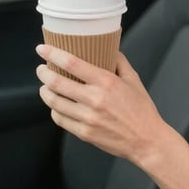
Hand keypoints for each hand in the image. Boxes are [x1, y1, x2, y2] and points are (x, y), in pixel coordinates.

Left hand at [36, 44, 170, 164]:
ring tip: (45, 87)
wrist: (147, 141)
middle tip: (42, 69)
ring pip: (54, 102)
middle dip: (43, 73)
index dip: (53, 54)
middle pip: (56, 83)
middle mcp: (94, 99)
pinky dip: (54, 110)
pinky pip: (60, 119)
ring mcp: (87, 118)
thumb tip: (108, 48)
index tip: (42, 49)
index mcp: (106, 82)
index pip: (72, 64)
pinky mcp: (84, 133)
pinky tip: (57, 105)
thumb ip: (119, 62)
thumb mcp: (134, 80)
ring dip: (45, 92)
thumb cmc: (142, 110)